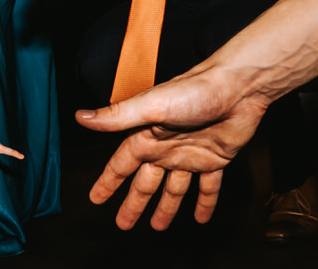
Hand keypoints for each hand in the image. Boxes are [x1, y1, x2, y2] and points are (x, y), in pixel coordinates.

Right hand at [77, 67, 268, 229]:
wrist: (238, 89)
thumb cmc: (193, 91)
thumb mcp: (151, 106)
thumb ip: (117, 116)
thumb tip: (79, 116)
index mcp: (147, 136)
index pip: (121, 164)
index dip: (108, 182)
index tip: (95, 199)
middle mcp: (166, 147)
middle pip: (145, 182)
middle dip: (134, 203)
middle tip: (123, 224)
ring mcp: (190, 154)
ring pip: (174, 188)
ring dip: (166, 207)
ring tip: (158, 227)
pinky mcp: (215, 159)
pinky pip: (208, 187)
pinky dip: (205, 203)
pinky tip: (201, 218)